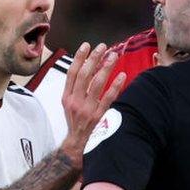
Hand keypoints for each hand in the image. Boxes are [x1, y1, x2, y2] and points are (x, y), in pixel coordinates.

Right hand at [61, 43, 126, 159]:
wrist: (77, 143)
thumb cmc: (75, 120)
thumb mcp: (69, 103)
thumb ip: (75, 87)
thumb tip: (85, 66)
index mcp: (66, 96)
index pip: (72, 72)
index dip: (79, 57)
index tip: (87, 45)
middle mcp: (75, 101)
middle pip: (84, 75)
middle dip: (94, 58)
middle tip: (103, 47)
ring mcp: (87, 109)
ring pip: (96, 83)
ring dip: (106, 67)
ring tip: (113, 56)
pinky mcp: (98, 115)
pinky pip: (108, 98)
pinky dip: (115, 85)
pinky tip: (122, 75)